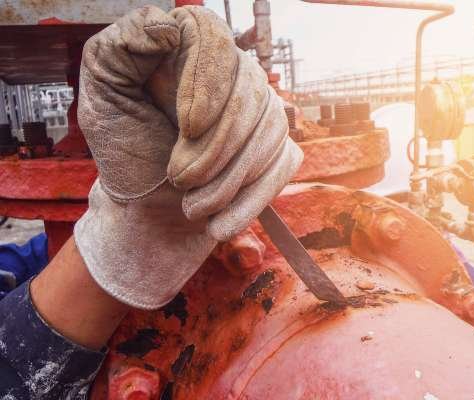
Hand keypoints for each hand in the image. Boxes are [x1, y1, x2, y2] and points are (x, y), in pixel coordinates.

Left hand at [74, 5, 302, 308]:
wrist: (147, 205)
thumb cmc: (124, 149)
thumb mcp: (104, 98)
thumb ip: (120, 51)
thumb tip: (165, 23)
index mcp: (188, 48)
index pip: (215, 37)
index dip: (209, 79)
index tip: (189, 127)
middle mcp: (232, 72)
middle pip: (250, 91)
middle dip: (216, 147)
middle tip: (179, 180)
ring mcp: (261, 110)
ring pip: (271, 130)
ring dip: (230, 179)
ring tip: (192, 208)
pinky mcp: (277, 147)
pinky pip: (283, 166)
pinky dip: (251, 200)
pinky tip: (219, 224)